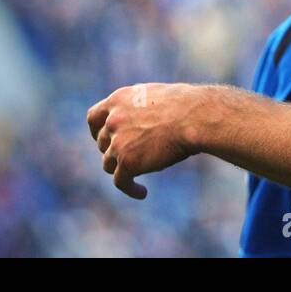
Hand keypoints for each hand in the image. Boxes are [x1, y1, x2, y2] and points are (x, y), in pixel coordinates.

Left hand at [86, 82, 203, 198]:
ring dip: (122, 169)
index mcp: (119, 99)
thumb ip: (139, 110)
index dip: (98, 131)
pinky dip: (130, 188)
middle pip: (103, 143)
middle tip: (132, 157)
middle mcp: (113, 119)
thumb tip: (138, 125)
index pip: (94, 117)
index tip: (105, 139)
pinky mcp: (127, 162)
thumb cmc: (187, 107)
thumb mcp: (156, 98)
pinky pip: (121, 181)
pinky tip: (143, 193)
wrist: (196, 117)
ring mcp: (118, 141)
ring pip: (109, 163)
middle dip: (114, 151)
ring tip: (137, 177)